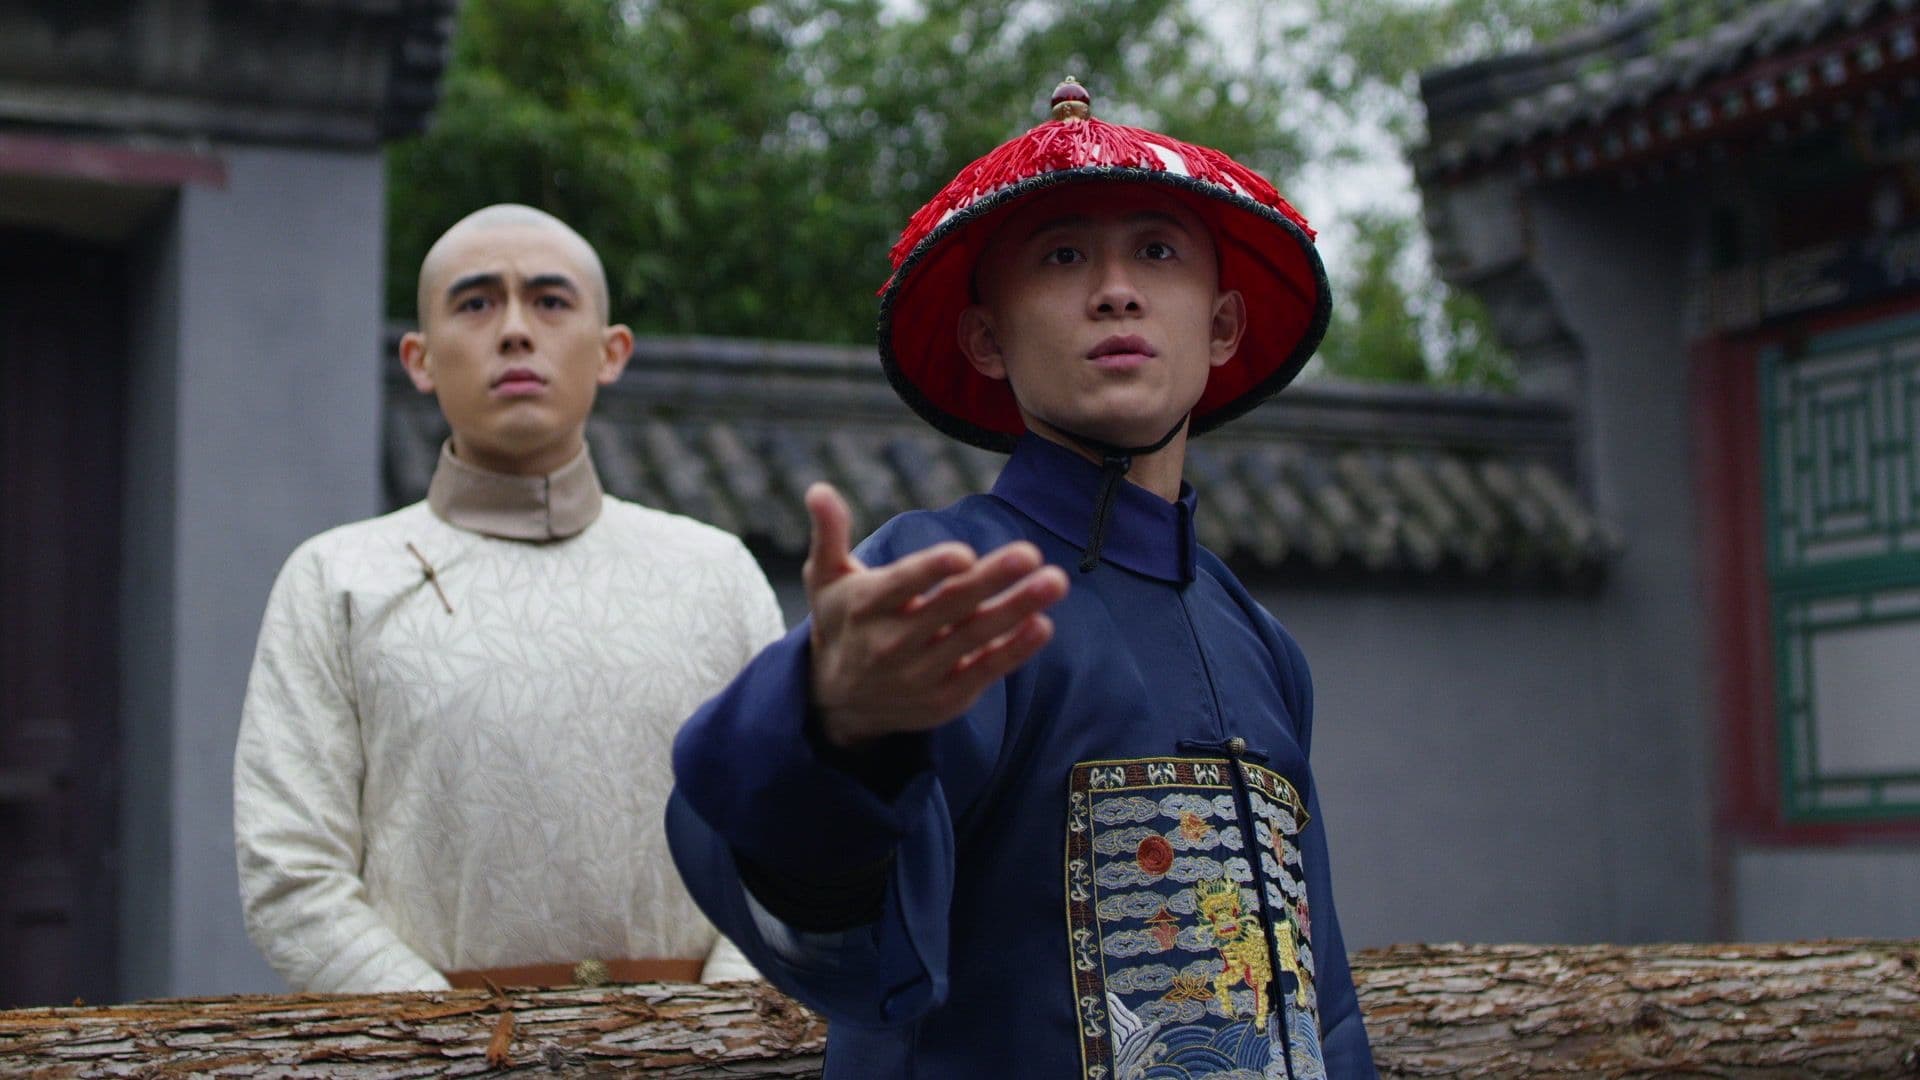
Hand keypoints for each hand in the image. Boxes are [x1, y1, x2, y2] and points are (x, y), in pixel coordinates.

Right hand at [803, 483, 1068, 748]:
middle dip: (991, 580)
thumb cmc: (841, 622)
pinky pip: (985, 671)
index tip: (963, 553)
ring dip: (1017, 609)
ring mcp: (921, 674)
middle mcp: (892, 642)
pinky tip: (1042, 624)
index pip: (901, 586)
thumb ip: (829, 533)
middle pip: (949, 608)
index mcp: (865, 606)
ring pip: (975, 638)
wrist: (838, 703)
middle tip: (1029, 552)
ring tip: (1054, 581)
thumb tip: (818, 489)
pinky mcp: (946, 697)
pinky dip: (1015, 651)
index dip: (931, 571)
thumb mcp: (825, 579)